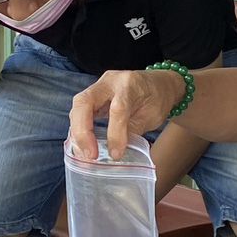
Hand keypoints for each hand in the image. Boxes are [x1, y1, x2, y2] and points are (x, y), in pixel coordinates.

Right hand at [69, 67, 186, 159]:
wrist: (159, 84)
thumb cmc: (157, 99)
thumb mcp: (151, 117)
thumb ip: (132, 131)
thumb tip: (114, 152)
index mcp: (130, 83)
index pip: (117, 108)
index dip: (115, 133)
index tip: (115, 154)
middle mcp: (109, 81)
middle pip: (84, 102)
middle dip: (83, 131)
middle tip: (89, 154)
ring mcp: (98, 87)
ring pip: (77, 107)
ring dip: (78, 133)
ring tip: (84, 154)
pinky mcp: (92, 97)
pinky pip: (79, 113)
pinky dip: (79, 130)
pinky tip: (82, 146)